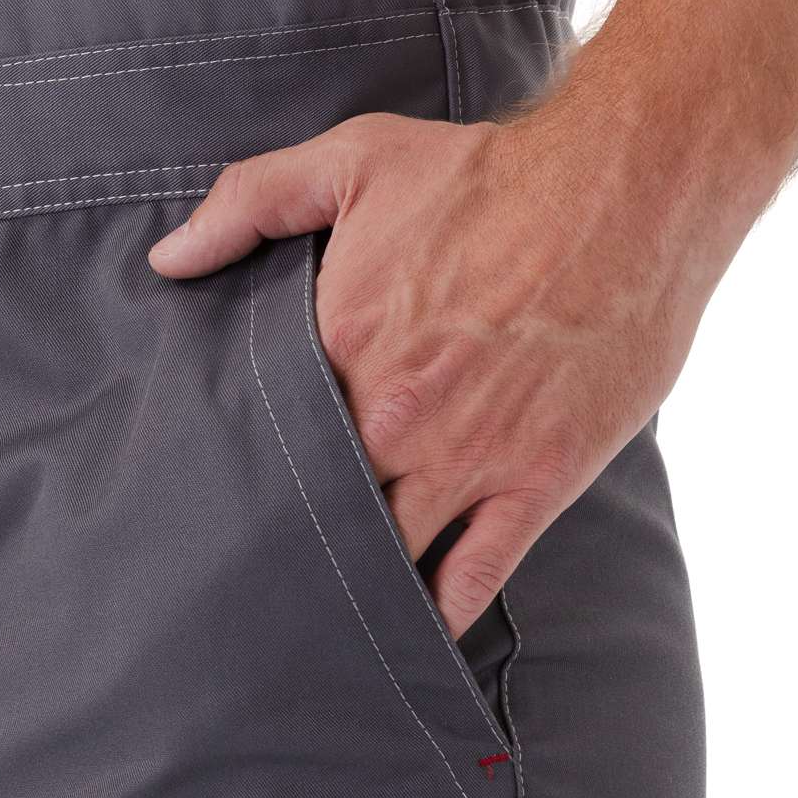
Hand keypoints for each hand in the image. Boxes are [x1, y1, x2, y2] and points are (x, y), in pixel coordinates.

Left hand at [149, 99, 715, 635]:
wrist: (628, 189)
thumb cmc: (491, 175)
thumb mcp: (356, 159)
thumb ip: (249, 202)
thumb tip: (170, 261)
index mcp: (338, 346)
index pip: (263, 436)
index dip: (241, 468)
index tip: (215, 496)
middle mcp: (392, 419)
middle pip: (318, 508)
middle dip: (286, 541)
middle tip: (251, 582)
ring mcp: (467, 459)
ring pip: (387, 554)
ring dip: (354, 585)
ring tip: (318, 623)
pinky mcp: (535, 483)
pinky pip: (474, 577)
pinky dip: (439, 616)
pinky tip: (412, 639)